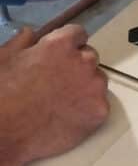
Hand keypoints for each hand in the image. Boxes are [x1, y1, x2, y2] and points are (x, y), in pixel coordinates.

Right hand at [0, 24, 108, 165]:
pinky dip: (88, 109)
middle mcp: (83, 62)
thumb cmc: (3, 97)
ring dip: (85, 87)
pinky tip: (68, 115)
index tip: (64, 54)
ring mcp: (94, 87)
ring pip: (97, 81)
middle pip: (90, 57)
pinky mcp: (100, 110)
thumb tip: (29, 34)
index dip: (69, 45)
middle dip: (77, 66)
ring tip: (61, 101)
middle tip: (59, 82)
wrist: (7, 132)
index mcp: (60, 45)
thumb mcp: (4, 59)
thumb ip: (22, 42)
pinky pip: (100, 104)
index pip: (78, 34)